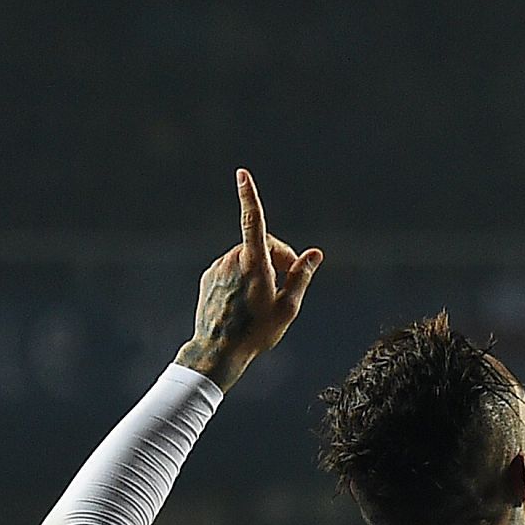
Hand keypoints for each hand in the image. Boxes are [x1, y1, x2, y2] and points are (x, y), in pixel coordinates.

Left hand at [175, 169, 323, 390]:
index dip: (249, 196)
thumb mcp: (288, 306)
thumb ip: (301, 276)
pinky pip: (233, 269)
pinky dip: (245, 278)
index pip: (253, 222)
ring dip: (262, 269)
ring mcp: (218, 268)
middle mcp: (232, 260)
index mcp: (253, 263)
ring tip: (266, 300)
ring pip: (247, 258)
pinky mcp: (209, 278)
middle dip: (279, 258)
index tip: (242, 174)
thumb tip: (314, 254)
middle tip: (290, 286)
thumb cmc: (257, 331)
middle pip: (263, 245)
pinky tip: (248, 303)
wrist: (218, 350)